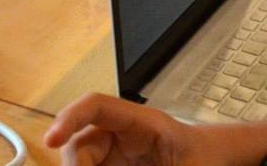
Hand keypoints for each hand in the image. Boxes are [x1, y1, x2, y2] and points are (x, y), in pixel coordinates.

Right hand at [45, 95, 201, 165]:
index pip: (96, 106)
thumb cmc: (206, 158)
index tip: (50, 140)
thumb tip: (110, 165)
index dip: (69, 118)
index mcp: (141, 123)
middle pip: (80, 143)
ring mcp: (116, 155)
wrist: (216, 160)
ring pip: (83, 163)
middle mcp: (122, 135)